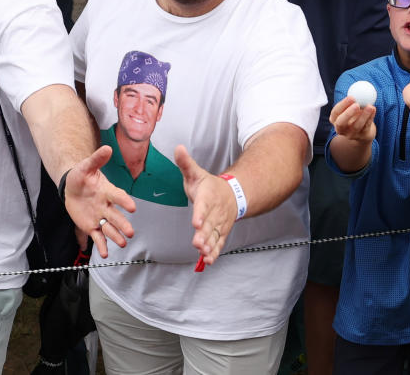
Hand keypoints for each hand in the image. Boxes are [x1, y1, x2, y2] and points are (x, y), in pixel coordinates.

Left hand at [62, 145, 135, 258]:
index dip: (124, 201)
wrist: (71, 188)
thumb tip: (107, 148)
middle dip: (123, 224)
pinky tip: (105, 254)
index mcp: (107, 191)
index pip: (117, 196)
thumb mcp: (86, 166)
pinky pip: (98, 237)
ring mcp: (99, 217)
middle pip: (116, 217)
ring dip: (116, 236)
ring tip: (123, 243)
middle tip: (130, 232)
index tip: (132, 207)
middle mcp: (106, 206)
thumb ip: (96, 159)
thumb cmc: (81, 176)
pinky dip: (101, 246)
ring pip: (110, 229)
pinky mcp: (91, 226)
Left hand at [175, 145, 234, 266]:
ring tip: (203, 254)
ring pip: (214, 236)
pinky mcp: (220, 232)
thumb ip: (185, 163)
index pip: (203, 206)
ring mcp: (219, 223)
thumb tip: (177, 147)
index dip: (200, 214)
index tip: (196, 222)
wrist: (232, 194)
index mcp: (208, 196)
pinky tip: (208, 262)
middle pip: (209, 225)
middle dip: (203, 235)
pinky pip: (218, 243)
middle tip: (197, 244)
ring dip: (209, 246)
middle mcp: (215, 212)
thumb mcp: (196, 172)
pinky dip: (214, 252)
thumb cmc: (209, 185)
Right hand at [329, 96, 376, 142]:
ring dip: (364, 115)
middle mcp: (340, 128)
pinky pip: (366, 127)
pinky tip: (373, 109)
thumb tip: (358, 87)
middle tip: (357, 104)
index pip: (335, 112)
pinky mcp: (361, 137)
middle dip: (348, 113)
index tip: (351, 97)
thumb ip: (352, 101)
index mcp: (335, 120)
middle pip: (341, 122)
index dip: (342, 105)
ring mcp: (351, 134)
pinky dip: (370, 118)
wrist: (363, 131)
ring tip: (370, 106)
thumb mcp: (350, 108)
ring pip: (356, 126)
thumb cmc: (355, 115)